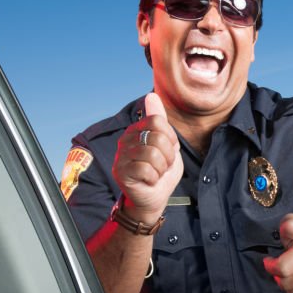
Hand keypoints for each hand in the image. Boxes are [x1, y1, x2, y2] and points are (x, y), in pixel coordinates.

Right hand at [112, 92, 183, 222]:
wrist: (153, 198)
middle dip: (168, 156)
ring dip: (161, 168)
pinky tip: (149, 180)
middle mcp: (126, 139)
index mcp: (137, 129)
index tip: (168, 151)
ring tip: (155, 173)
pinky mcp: (121, 171)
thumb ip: (160, 121)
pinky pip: (145, 168)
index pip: (158, 122)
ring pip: (153, 154)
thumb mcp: (167, 144)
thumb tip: (151, 94)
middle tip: (162, 165)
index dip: (171, 139)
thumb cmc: (161, 171)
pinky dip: (154, 177)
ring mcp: (121, 155)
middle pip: (158, 138)